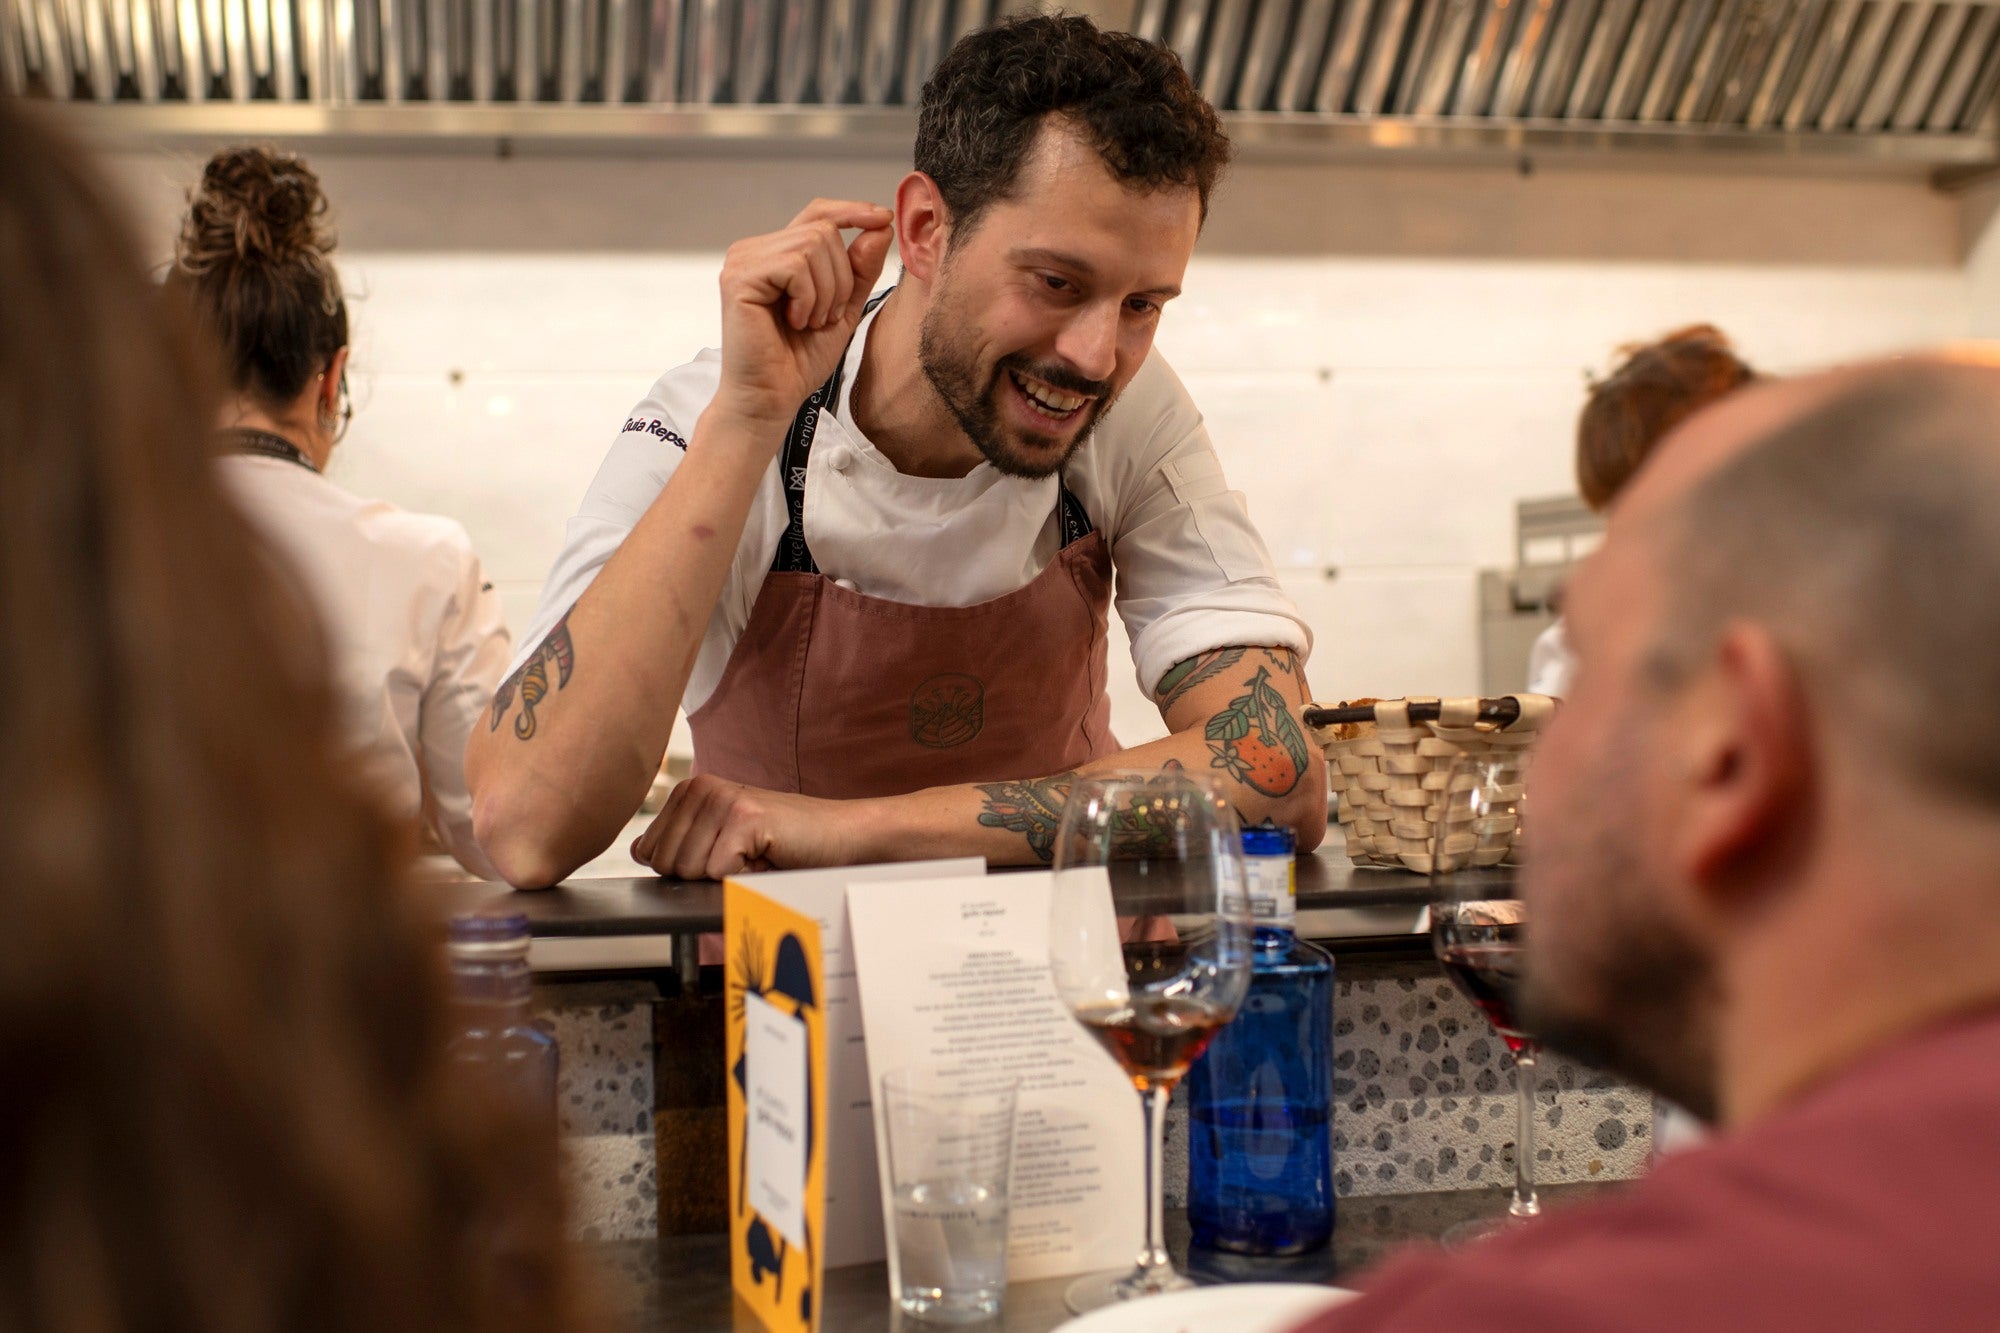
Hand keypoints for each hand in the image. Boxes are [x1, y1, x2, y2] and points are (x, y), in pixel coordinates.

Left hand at [631, 773, 864, 878]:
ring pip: (691, 871)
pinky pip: (719, 873)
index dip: (688, 869)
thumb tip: (638, 850)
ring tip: (756, 855)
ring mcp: (722, 799)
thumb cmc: (785, 843)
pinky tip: (768, 857)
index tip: (724, 854)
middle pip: (666, 865)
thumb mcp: (722, 839)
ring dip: (728, 876)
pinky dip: (746, 877)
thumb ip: (680, 842)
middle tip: (743, 857)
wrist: (841, 836)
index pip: (649, 852)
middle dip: (705, 876)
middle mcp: (701, 788)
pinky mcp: (745, 818)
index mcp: (690, 791)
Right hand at [711, 199, 894, 434]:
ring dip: (825, 291)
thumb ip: (860, 270)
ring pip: (812, 245)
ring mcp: (743, 261)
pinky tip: (794, 321)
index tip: (883, 219)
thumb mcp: (844, 308)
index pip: (817, 214)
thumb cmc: (799, 360)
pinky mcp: (738, 278)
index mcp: (777, 253)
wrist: (773, 398)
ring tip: (809, 322)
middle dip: (840, 277)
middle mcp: (755, 250)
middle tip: (826, 316)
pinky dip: (807, 298)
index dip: (852, 211)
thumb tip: (880, 227)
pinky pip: (795, 266)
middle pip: (822, 230)